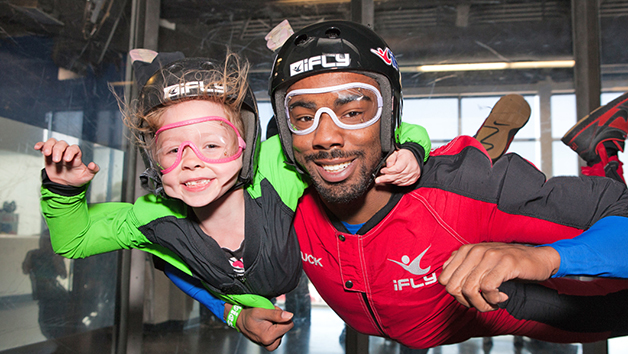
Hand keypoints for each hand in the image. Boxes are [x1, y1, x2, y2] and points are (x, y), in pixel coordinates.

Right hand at [34, 138, 98, 186]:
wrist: (65, 185)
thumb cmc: (76, 179)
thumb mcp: (87, 176)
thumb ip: (92, 170)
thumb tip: (93, 165)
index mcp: (76, 156)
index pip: (74, 148)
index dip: (71, 151)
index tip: (67, 160)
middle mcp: (66, 152)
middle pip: (62, 144)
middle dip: (59, 150)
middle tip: (56, 160)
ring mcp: (57, 153)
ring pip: (53, 142)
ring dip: (49, 146)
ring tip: (47, 153)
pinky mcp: (48, 155)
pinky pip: (44, 146)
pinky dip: (41, 145)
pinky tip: (38, 148)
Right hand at [236, 305, 293, 350]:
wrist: (241, 321)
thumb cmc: (249, 316)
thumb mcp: (261, 311)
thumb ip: (276, 314)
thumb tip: (290, 316)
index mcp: (269, 336)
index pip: (289, 324)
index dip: (282, 316)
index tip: (273, 313)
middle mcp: (270, 343)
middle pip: (286, 328)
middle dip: (279, 320)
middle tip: (268, 316)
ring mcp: (270, 345)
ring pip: (283, 331)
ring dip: (277, 324)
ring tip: (266, 320)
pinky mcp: (270, 344)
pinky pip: (279, 335)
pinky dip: (275, 329)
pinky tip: (267, 325)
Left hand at [375, 149, 419, 185]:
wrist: (413, 159)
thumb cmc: (403, 155)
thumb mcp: (396, 152)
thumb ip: (391, 158)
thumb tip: (388, 165)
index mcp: (407, 159)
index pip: (397, 168)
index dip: (388, 171)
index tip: (382, 170)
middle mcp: (412, 168)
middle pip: (397, 176)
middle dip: (386, 178)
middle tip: (378, 180)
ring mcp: (413, 175)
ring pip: (399, 181)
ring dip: (389, 181)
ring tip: (382, 180)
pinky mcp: (412, 180)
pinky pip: (402, 184)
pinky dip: (394, 183)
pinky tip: (389, 181)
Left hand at [438, 243, 560, 311]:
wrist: (538, 259)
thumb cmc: (508, 265)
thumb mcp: (481, 263)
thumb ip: (463, 268)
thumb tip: (444, 281)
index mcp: (466, 250)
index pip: (444, 279)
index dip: (455, 295)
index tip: (470, 298)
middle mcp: (475, 251)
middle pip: (454, 287)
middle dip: (466, 302)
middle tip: (482, 304)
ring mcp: (490, 256)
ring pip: (470, 289)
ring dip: (482, 304)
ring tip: (493, 303)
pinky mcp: (505, 263)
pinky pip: (488, 289)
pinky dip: (493, 300)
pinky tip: (502, 297)